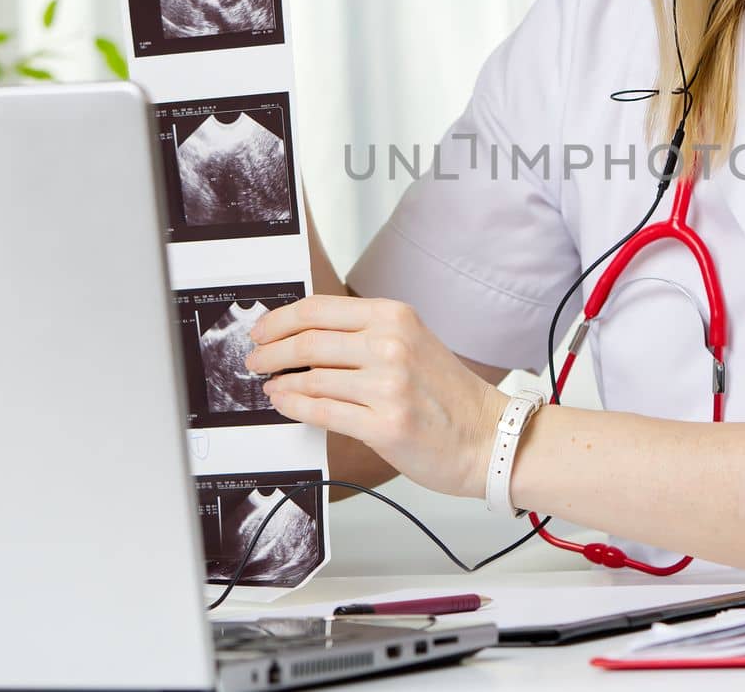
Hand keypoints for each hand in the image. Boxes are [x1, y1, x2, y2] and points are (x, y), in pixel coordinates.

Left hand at [246, 296, 511, 498]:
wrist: (489, 436)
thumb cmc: (448, 395)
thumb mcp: (412, 343)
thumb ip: (364, 335)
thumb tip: (304, 337)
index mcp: (395, 317)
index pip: (318, 308)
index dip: (280, 320)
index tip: (263, 331)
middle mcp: (391, 345)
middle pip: (308, 341)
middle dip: (270, 352)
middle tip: (256, 360)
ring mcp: (388, 386)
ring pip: (310, 378)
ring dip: (280, 381)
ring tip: (270, 385)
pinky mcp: (384, 425)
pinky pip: (321, 412)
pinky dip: (294, 407)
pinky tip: (285, 403)